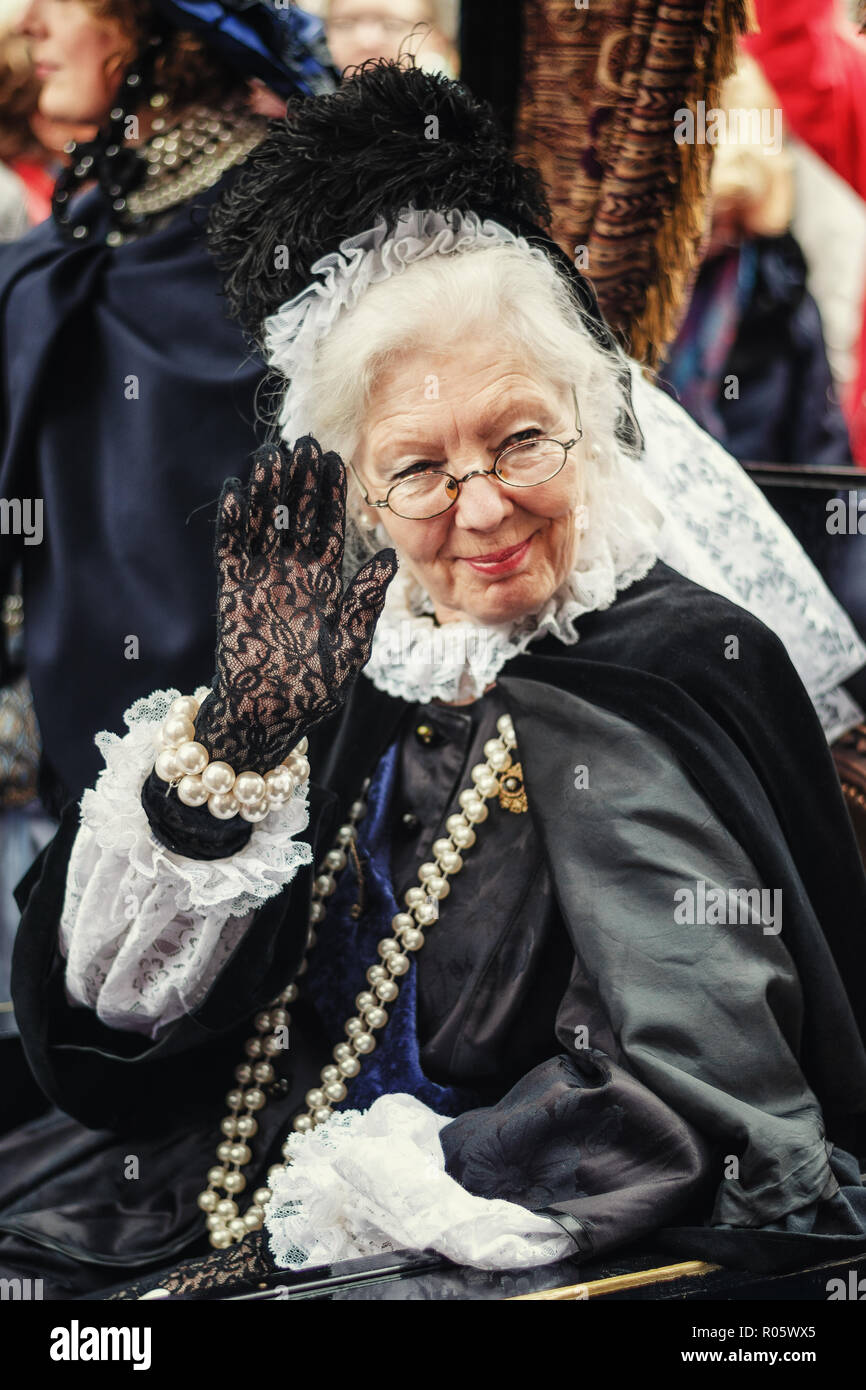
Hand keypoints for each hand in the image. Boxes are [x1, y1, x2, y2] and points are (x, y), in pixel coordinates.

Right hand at [194, 438, 396, 770]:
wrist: (270, 717)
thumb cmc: (316, 688)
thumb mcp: (350, 645)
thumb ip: (364, 602)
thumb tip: (388, 559)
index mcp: (324, 581)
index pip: (328, 526)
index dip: (330, 494)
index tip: (334, 459)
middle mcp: (291, 573)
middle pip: (295, 515)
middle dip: (299, 480)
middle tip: (303, 442)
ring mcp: (259, 579)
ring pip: (263, 524)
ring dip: (266, 491)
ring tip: (270, 456)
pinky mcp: (231, 592)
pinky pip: (230, 551)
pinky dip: (232, 523)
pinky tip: (236, 492)